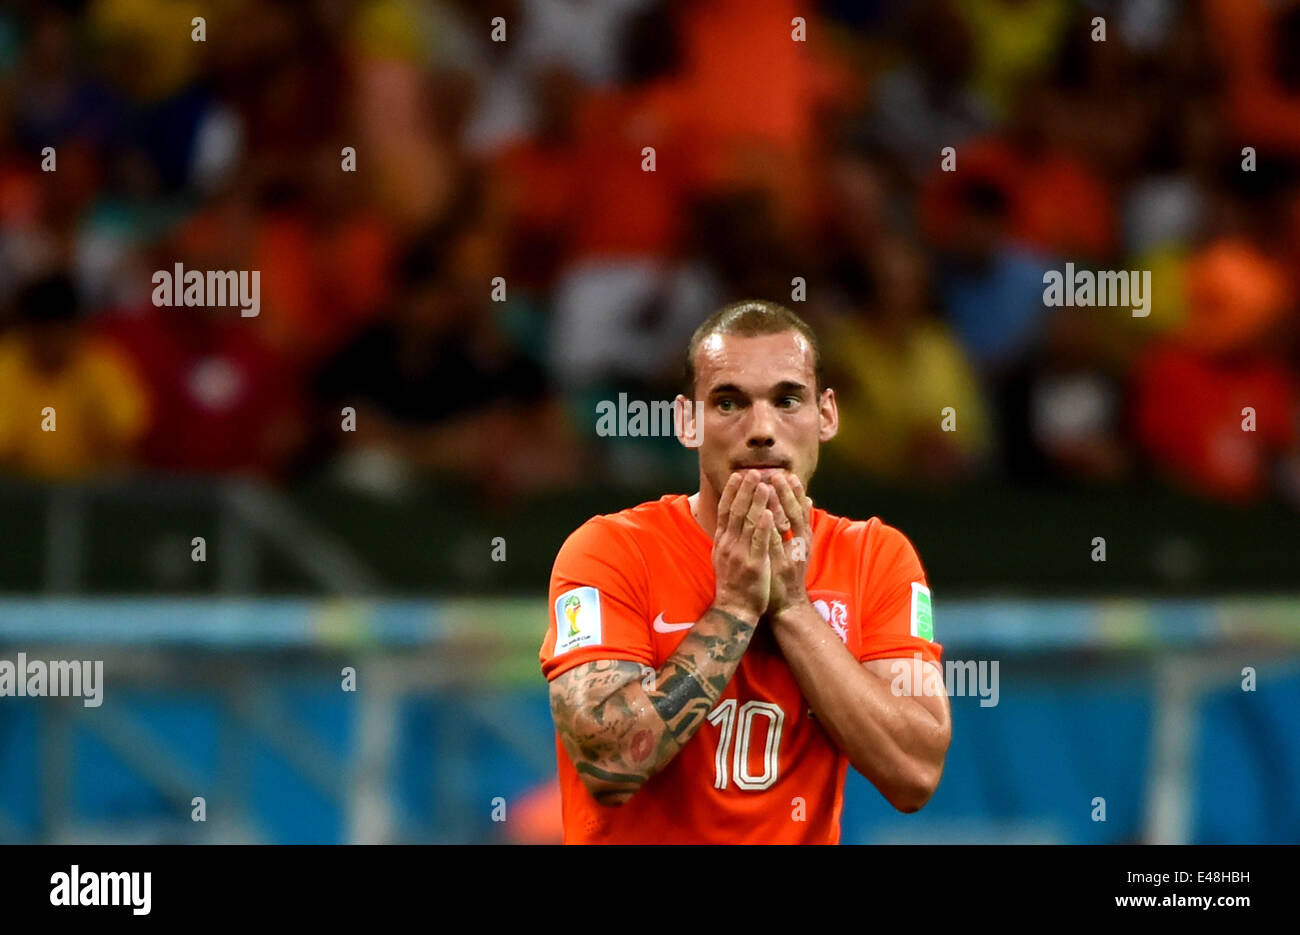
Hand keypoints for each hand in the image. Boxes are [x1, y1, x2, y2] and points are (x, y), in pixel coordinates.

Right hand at [712, 470, 774, 621]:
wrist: (734, 610)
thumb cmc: (733, 583)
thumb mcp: (724, 556)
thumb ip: (729, 537)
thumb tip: (730, 520)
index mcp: (723, 541)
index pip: (725, 510)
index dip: (731, 492)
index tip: (737, 475)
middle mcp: (729, 544)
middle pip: (736, 511)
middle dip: (744, 490)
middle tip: (752, 471)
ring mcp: (740, 554)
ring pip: (748, 523)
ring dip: (756, 502)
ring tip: (764, 484)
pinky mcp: (753, 565)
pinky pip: (759, 542)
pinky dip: (763, 526)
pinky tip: (769, 512)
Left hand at [766, 471, 812, 616]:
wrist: (787, 606)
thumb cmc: (789, 574)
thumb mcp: (800, 548)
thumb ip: (802, 524)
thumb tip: (808, 499)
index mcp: (804, 539)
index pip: (801, 510)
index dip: (795, 492)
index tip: (788, 474)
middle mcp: (800, 545)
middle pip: (795, 513)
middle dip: (787, 493)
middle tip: (778, 473)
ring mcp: (790, 555)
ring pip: (785, 525)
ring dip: (778, 504)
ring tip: (769, 485)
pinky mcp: (778, 566)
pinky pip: (774, 543)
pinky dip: (770, 528)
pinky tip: (765, 514)